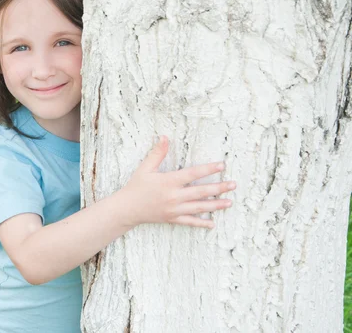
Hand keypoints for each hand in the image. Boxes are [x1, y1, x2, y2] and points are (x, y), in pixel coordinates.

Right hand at [119, 135, 234, 228]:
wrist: (127, 208)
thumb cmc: (136, 186)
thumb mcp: (145, 168)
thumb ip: (157, 153)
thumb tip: (164, 137)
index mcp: (168, 181)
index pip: (193, 174)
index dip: (208, 169)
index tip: (221, 165)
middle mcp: (174, 196)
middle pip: (201, 191)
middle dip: (219, 188)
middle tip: (233, 185)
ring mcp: (174, 209)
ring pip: (199, 207)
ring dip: (215, 205)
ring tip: (229, 202)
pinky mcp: (172, 218)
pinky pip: (189, 222)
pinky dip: (201, 223)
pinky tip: (212, 223)